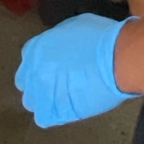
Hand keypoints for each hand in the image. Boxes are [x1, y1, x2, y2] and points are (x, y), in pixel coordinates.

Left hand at [15, 14, 135, 126]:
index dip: (41, 63)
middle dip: (39, 83)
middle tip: (60, 82)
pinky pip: (45, 118)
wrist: (117, 59)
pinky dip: (54, 115)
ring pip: (32, 102)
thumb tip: (63, 45)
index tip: (54, 65)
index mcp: (36, 48)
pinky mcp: (55, 111)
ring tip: (66, 97)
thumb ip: (61, 39)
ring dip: (45, 100)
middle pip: (26, 82)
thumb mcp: (75, 26)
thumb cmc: (101, 38)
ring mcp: (42, 93)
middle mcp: (33, 71)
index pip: (28, 59)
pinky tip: (69, 109)